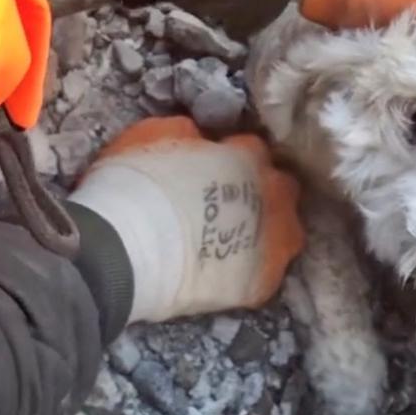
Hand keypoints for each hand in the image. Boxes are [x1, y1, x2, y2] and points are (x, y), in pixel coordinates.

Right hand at [69, 117, 302, 322]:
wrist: (128, 247)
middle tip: (231, 206)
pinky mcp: (262, 280)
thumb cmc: (136, 184)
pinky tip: (228, 276)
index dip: (234, 159)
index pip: (254, 150)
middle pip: (282, 189)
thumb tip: (197, 139)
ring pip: (287, 233)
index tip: (216, 169)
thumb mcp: (155, 134)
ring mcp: (273, 240)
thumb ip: (187, 134)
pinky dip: (251, 272)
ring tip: (235, 243)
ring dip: (268, 233)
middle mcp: (272, 193)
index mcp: (247, 155)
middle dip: (263, 193)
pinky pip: (266, 274)